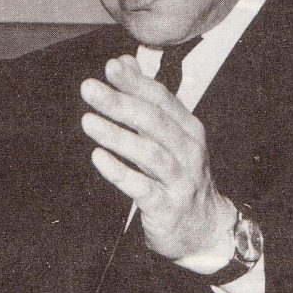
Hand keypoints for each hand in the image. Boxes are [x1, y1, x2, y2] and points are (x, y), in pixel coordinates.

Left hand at [80, 54, 235, 260]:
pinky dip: (121, 172)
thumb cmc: (180, 176)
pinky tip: (99, 158)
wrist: (205, 230)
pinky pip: (143, 188)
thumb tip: (123, 62)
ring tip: (88, 121)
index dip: (137, 83)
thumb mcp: (168, 136)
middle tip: (90, 89)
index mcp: (188, 130)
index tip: (110, 67)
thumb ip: (145, 99)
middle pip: (154, 122)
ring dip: (117, 136)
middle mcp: (188, 151)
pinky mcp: (167, 208)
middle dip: (121, 103)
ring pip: (149, 154)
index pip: (162, 100)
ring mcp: (180, 180)